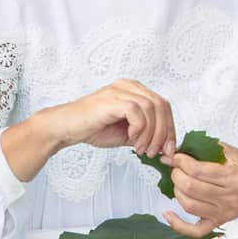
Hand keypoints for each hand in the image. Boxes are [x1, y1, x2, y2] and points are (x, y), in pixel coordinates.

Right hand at [42, 80, 176, 157]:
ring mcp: (121, 90)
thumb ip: (146, 136)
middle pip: (162, 105)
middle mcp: (130, 86)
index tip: (170, 149)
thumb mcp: (128, 134)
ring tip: (142, 149)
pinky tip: (131, 140)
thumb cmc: (93, 128)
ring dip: (152, 134)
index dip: (170, 128)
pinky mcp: (113, 98)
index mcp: (135, 91)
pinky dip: (140, 129)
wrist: (66, 128)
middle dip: (165, 132)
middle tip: (158, 152)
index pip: (163, 106)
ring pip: (152, 109)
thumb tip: (166, 148)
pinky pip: (137, 112)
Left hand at [164, 145, 237, 237]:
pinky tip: (168, 213)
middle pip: (191, 188)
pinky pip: (195, 230)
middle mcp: (229, 197)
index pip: (198, 170)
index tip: (176, 157)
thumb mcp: (234, 152)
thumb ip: (208, 149)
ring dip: (177, 191)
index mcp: (233, 176)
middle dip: (177, 174)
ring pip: (189, 206)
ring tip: (178, 181)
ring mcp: (224, 212)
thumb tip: (179, 150)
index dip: (181, 162)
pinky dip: (178, 224)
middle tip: (176, 167)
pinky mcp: (220, 222)